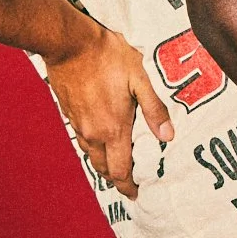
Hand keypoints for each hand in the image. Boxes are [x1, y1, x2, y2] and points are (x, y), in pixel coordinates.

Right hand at [44, 20, 173, 199]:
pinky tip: (100, 137)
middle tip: (129, 181)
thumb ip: (154, 109)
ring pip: (91, 155)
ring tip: (117, 162)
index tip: (136, 194)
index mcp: (113, 129)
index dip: (129, 186)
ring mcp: (78, 124)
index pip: (121, 171)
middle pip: (104, 168)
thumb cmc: (108, 56)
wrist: (68, 43)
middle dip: (117, 178)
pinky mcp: (69, 113)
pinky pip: (82, 139)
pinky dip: (93, 146)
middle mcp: (93, 133)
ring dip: (104, 163)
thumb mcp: (139, 78)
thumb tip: (168, 136)